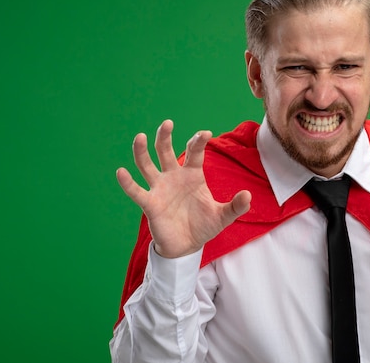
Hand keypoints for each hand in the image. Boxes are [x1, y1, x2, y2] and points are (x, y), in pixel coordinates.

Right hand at [116, 120, 251, 257]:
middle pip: (165, 151)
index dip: (198, 142)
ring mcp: (160, 188)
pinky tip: (120, 172)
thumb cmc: (203, 226)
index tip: (206, 134)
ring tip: (141, 137)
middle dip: (165, 137)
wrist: (187, 246)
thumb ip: (236, 206)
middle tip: (167, 123)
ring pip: (147, 165)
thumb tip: (248, 196)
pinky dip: (128, 183)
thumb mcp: (223, 217)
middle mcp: (173, 177)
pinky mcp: (150, 203)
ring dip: (142, 151)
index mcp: (192, 175)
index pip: (194, 152)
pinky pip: (137, 191)